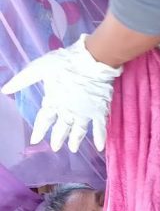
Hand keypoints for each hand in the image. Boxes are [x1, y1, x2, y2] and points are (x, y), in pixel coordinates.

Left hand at [2, 35, 120, 152]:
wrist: (92, 61)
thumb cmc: (65, 63)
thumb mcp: (39, 68)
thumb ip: (22, 80)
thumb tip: (4, 90)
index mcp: (53, 101)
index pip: (44, 120)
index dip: (40, 130)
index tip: (35, 140)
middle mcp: (68, 112)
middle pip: (62, 128)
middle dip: (57, 138)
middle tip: (55, 148)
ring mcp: (84, 113)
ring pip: (79, 131)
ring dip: (75, 141)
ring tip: (73, 149)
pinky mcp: (99, 111)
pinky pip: (100, 128)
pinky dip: (100, 138)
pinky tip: (99, 147)